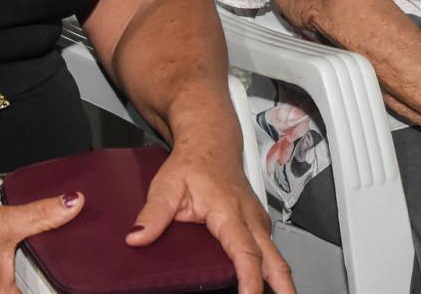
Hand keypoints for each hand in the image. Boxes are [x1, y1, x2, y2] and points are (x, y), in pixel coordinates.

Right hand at [0, 193, 82, 292]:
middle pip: (31, 293)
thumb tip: (72, 204)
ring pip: (18, 291)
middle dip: (45, 284)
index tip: (78, 285)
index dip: (60, 291)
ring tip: (46, 266)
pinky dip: (17, 278)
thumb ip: (43, 215)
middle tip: (61, 269)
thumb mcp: (5, 222)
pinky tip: (23, 263)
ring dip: (29, 281)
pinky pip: (5, 288)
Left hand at [127, 140, 293, 293]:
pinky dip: (274, 267)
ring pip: (275, 254)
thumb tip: (138, 237)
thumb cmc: (193, 163)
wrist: (211, 141)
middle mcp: (249, 217)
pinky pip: (270, 248)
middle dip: (283, 286)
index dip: (250, 279)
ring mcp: (257, 219)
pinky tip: (269, 283)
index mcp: (229, 212)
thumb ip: (153, 214)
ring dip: (280, 279)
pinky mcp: (258, 221)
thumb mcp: (167, 186)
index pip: (244, 252)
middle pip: (274, 259)